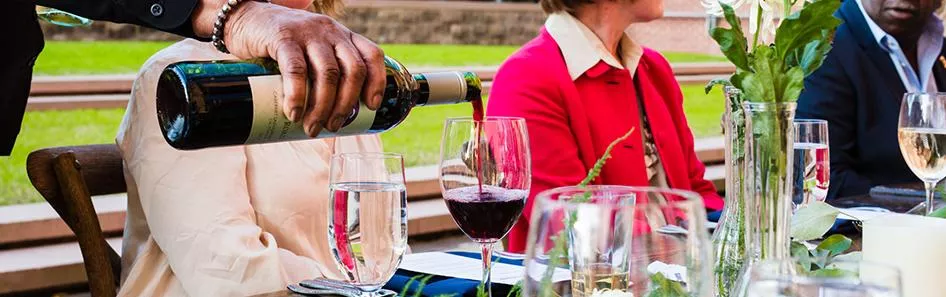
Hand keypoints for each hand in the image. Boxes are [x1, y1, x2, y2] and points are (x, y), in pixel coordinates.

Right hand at [192, 1, 384, 136]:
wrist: (245, 18)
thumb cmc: (282, 44)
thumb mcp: (311, 51)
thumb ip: (323, 73)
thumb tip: (330, 118)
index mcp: (343, 36)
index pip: (372, 56)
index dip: (377, 82)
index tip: (372, 106)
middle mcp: (330, 32)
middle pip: (352, 70)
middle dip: (346, 104)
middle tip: (334, 127)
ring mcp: (308, 32)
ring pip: (328, 73)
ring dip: (323, 106)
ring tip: (312, 128)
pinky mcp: (282, 37)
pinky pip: (296, 69)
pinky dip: (298, 95)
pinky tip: (294, 112)